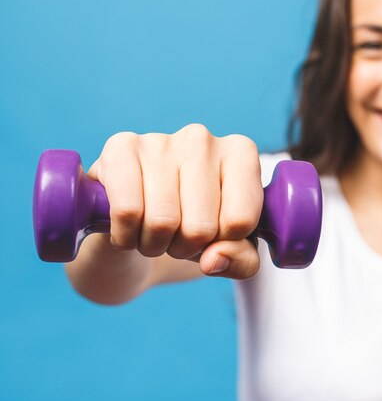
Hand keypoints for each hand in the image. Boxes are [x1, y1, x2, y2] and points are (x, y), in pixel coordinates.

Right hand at [87, 123, 262, 278]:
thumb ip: (242, 261)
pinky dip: (126, 236)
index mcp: (241, 153)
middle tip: (179, 236)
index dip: (223, 244)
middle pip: (201, 226)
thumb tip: (213, 260)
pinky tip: (128, 227)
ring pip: (163, 221)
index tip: (215, 234)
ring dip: (155, 245)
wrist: (138, 219)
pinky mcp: (120, 148)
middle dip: (187, 248)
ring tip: (155, 231)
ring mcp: (161, 140)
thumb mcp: (233, 250)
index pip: (240, 221)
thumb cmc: (196, 228)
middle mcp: (203, 139)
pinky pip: (127, 211)